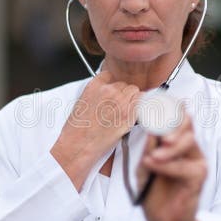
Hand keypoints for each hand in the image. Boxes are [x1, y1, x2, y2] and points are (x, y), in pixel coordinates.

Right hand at [51, 71, 139, 189]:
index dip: (112, 86)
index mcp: (95, 86)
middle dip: (123, 94)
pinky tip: (134, 114)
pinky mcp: (129, 115)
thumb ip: (96, 93)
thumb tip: (107, 93)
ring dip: (132, 99)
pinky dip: (140, 107)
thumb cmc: (78, 129)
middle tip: (119, 106)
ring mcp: (120, 102)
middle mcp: (109, 91)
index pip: (110, 76)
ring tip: (125, 111)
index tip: (113, 93)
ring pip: (134, 91)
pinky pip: (142, 103)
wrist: (79, 145)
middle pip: (124, 84)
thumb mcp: (82, 103)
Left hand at [138, 108, 206, 220]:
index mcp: (178, 144)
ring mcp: (197, 163)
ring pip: (188, 142)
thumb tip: (151, 130)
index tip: (153, 103)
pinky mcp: (198, 179)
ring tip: (151, 156)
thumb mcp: (145, 168)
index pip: (178, 118)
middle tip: (154, 125)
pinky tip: (154, 165)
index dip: (168, 108)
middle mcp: (190, 150)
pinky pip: (185, 167)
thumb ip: (149, 150)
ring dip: (168, 147)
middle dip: (171, 120)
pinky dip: (167, 165)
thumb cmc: (155, 194)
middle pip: (187, 123)